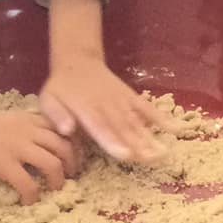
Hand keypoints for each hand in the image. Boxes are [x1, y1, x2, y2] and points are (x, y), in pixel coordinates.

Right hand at [0, 78, 78, 203]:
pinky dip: (33, 196)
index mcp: (29, 119)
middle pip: (65, 147)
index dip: (73, 146)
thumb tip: (34, 146)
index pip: (64, 129)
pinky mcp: (2, 164)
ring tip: (54, 190)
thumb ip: (23, 129)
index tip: (72, 159)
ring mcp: (16, 148)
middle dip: (72, 165)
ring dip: (58, 181)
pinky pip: (28, 184)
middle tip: (69, 177)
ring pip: (53, 164)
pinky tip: (28, 201)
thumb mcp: (5, 120)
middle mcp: (28, 131)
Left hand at [38, 53, 164, 163]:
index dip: (114, 142)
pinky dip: (160, 117)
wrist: (77, 62)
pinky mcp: (130, 97)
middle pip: (124, 128)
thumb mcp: (48, 99)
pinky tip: (174, 129)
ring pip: (137, 121)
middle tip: (153, 160)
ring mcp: (121, 101)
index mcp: (86, 111)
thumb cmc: (61, 88)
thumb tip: (66, 129)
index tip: (127, 155)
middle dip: (139, 145)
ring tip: (164, 153)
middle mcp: (107, 107)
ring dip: (151, 137)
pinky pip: (146, 108)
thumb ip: (56, 115)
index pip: (101, 128)